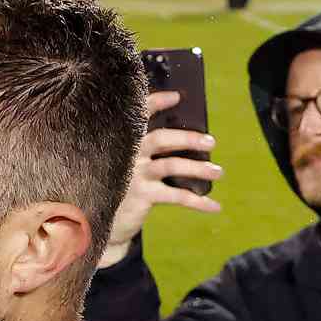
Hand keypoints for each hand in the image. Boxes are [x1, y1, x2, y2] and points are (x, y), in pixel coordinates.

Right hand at [96, 91, 223, 268]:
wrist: (102, 224)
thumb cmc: (121, 190)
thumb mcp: (126, 167)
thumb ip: (144, 153)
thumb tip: (186, 142)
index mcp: (125, 144)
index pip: (139, 116)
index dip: (156, 102)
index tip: (176, 96)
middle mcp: (127, 156)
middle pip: (161, 138)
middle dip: (188, 138)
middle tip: (211, 142)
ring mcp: (134, 175)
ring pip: (171, 164)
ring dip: (198, 168)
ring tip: (218, 172)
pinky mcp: (142, 196)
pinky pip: (176, 196)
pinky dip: (198, 202)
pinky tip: (214, 206)